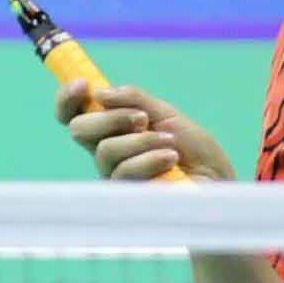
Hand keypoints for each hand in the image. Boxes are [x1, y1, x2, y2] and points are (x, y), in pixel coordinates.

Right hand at [55, 80, 236, 182]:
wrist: (216, 182)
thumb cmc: (193, 150)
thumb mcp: (165, 113)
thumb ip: (134, 99)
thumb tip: (99, 93)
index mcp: (113, 129)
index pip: (74, 114)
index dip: (67, 98)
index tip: (82, 84)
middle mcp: (107, 153)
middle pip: (79, 129)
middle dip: (112, 118)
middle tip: (143, 119)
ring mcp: (113, 177)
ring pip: (105, 150)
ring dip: (143, 141)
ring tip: (171, 144)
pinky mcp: (123, 198)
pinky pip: (123, 171)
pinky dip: (151, 158)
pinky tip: (171, 160)